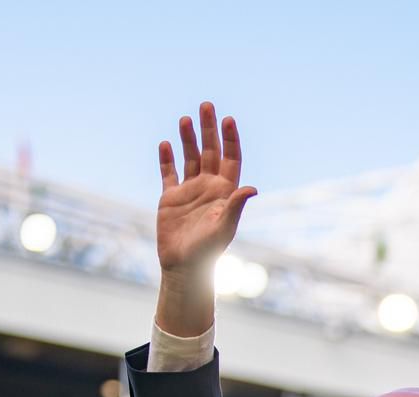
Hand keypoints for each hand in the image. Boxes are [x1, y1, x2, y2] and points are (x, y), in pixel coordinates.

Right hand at [154, 102, 257, 334]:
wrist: (184, 268)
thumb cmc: (208, 252)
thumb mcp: (224, 228)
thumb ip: (235, 206)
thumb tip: (252, 188)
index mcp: (224, 192)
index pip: (231, 159)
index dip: (230, 139)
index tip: (228, 119)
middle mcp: (208, 188)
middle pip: (210, 152)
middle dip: (209, 129)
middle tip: (207, 105)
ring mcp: (189, 192)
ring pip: (189, 158)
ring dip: (188, 139)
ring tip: (185, 119)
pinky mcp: (170, 199)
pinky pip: (168, 174)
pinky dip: (167, 159)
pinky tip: (166, 143)